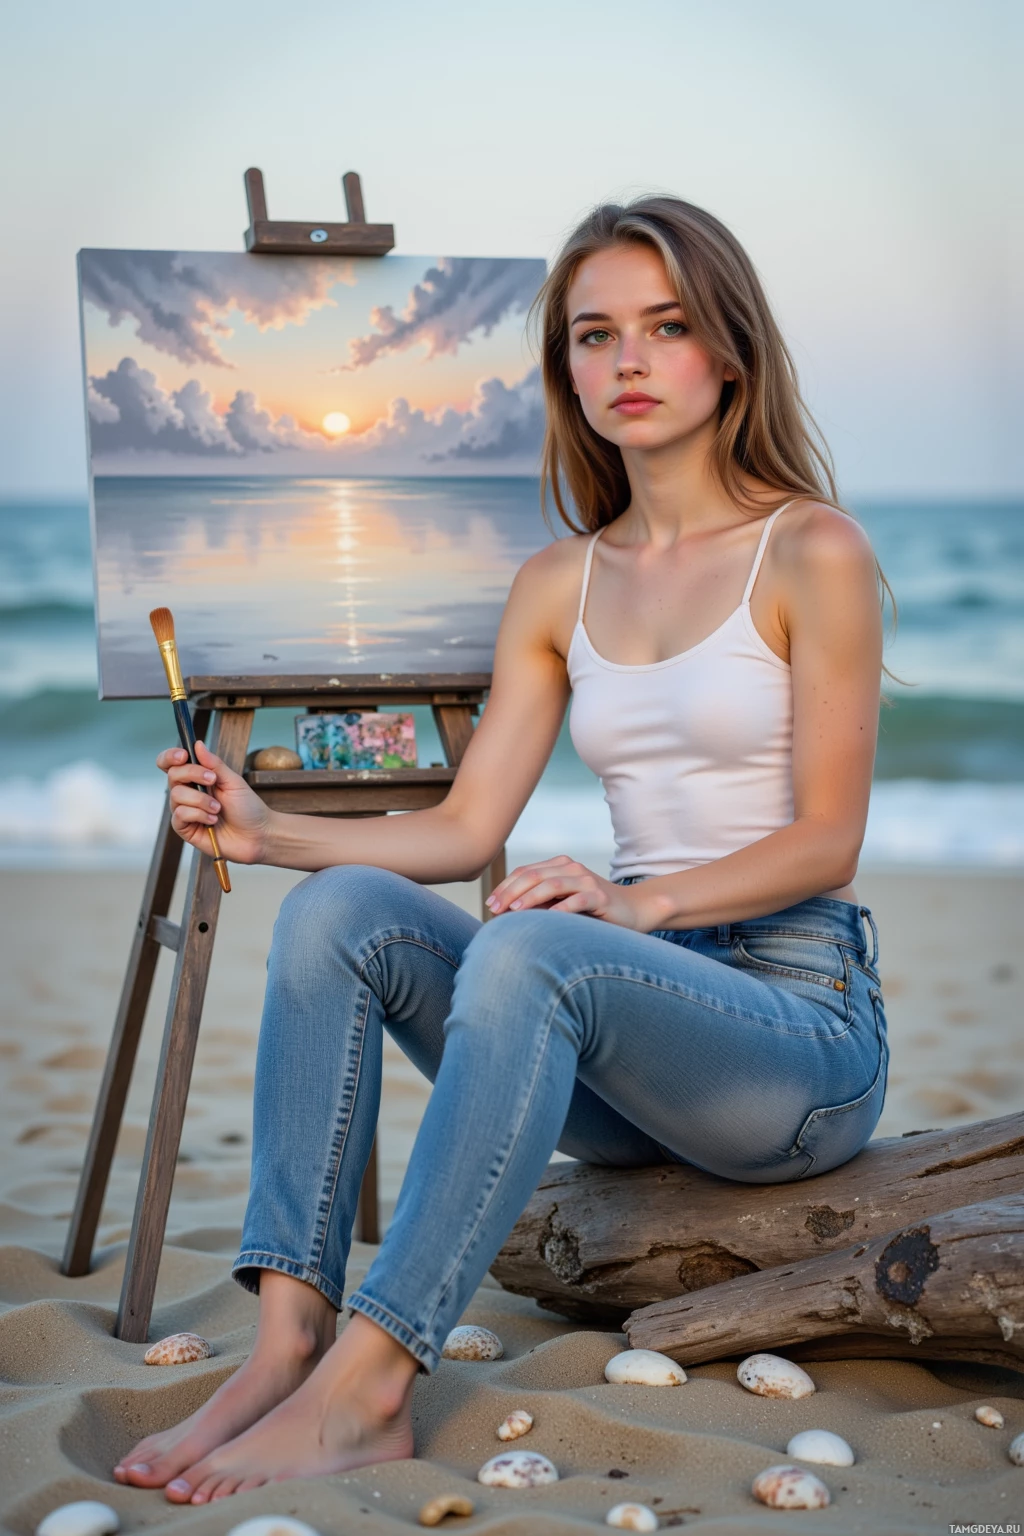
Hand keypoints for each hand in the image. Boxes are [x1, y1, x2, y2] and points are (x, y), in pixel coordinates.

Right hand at [156, 739, 270, 864]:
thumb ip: (214, 764)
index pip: (172, 764)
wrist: (258, 834)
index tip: (183, 755)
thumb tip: (198, 744)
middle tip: (213, 781)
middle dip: (193, 774)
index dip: (170, 757)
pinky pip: (179, 815)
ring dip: (201, 800)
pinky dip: (198, 815)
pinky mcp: (185, 829)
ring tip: (218, 808)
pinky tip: (212, 821)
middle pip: (173, 775)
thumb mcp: (233, 781)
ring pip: (176, 795)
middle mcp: (188, 793)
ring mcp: (186, 811)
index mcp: (198, 778)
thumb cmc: (248, 808)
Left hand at [484, 854, 649, 930]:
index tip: (489, 904)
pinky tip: (546, 920)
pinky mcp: (600, 896)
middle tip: (494, 909)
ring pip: (551, 885)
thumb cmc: (592, 911)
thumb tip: (505, 913)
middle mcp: (571, 868)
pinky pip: (577, 901)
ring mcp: (586, 881)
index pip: (525, 872)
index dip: (505, 887)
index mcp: (559, 866)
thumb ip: (540, 902)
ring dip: (529, 898)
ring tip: (512, 911)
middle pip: (533, 876)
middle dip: (510, 892)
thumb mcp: (562, 903)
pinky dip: (560, 909)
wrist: (633, 910)